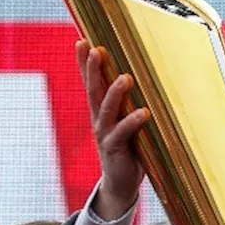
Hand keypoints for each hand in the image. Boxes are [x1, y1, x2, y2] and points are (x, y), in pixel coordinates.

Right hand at [75, 39, 148, 220]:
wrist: (121, 184)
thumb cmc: (127, 149)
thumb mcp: (125, 122)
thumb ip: (126, 104)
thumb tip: (136, 77)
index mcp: (101, 111)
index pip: (91, 83)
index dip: (84, 63)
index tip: (81, 41)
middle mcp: (99, 120)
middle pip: (93, 91)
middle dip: (92, 70)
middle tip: (95, 49)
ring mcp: (105, 134)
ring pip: (106, 110)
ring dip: (115, 93)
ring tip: (126, 78)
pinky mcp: (115, 149)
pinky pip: (123, 133)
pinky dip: (133, 122)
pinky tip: (144, 112)